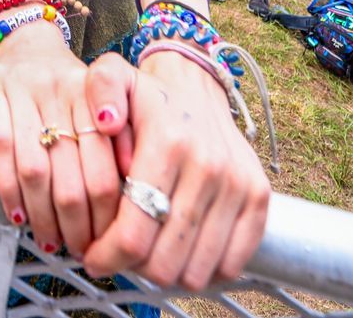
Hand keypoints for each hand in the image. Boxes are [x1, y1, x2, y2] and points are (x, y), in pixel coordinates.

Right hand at [0, 19, 123, 257]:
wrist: (29, 42)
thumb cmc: (72, 87)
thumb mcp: (105, 103)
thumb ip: (121, 143)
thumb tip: (133, 198)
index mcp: (96, 99)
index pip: (104, 169)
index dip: (105, 214)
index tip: (107, 240)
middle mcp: (62, 92)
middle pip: (71, 176)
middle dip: (76, 224)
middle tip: (80, 249)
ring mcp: (25, 91)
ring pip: (34, 169)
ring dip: (42, 216)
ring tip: (52, 241)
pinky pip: (1, 151)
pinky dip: (9, 190)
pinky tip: (19, 215)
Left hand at [82, 46, 269, 289]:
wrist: (196, 87)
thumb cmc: (147, 98)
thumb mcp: (113, 79)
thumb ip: (99, 90)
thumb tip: (106, 122)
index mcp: (168, 145)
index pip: (133, 234)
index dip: (107, 257)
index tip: (93, 258)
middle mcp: (208, 167)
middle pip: (163, 261)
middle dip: (132, 268)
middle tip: (119, 253)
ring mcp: (238, 185)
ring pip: (196, 271)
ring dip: (166, 272)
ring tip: (148, 250)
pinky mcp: (259, 197)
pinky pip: (231, 264)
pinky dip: (203, 269)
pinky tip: (181, 251)